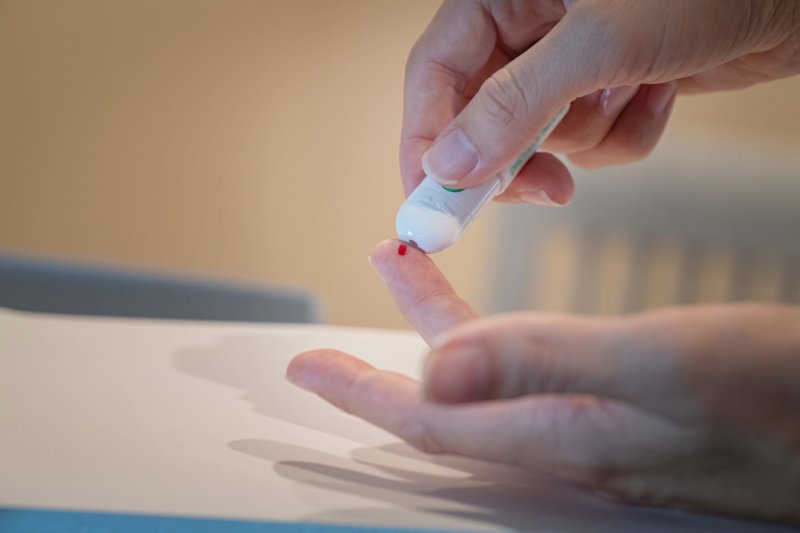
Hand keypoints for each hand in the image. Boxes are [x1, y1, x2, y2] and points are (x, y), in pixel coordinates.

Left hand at [288, 240, 799, 523]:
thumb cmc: (771, 402)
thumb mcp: (657, 368)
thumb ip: (544, 365)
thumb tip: (435, 373)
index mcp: (556, 434)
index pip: (427, 421)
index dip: (360, 395)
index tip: (306, 369)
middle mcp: (558, 435)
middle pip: (439, 404)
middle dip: (375, 369)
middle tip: (326, 344)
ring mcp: (582, 420)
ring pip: (478, 376)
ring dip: (430, 324)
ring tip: (400, 265)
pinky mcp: (607, 399)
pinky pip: (521, 362)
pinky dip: (486, 326)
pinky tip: (484, 306)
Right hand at [401, 0, 799, 200]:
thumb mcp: (601, 40)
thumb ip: (517, 102)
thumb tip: (451, 164)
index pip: (434, 76)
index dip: (426, 144)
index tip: (432, 206)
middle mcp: (525, 28)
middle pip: (479, 118)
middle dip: (519, 156)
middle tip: (546, 189)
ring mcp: (565, 63)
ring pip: (541, 139)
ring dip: (590, 135)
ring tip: (635, 93)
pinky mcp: (604, 90)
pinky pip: (591, 142)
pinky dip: (626, 135)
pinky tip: (661, 92)